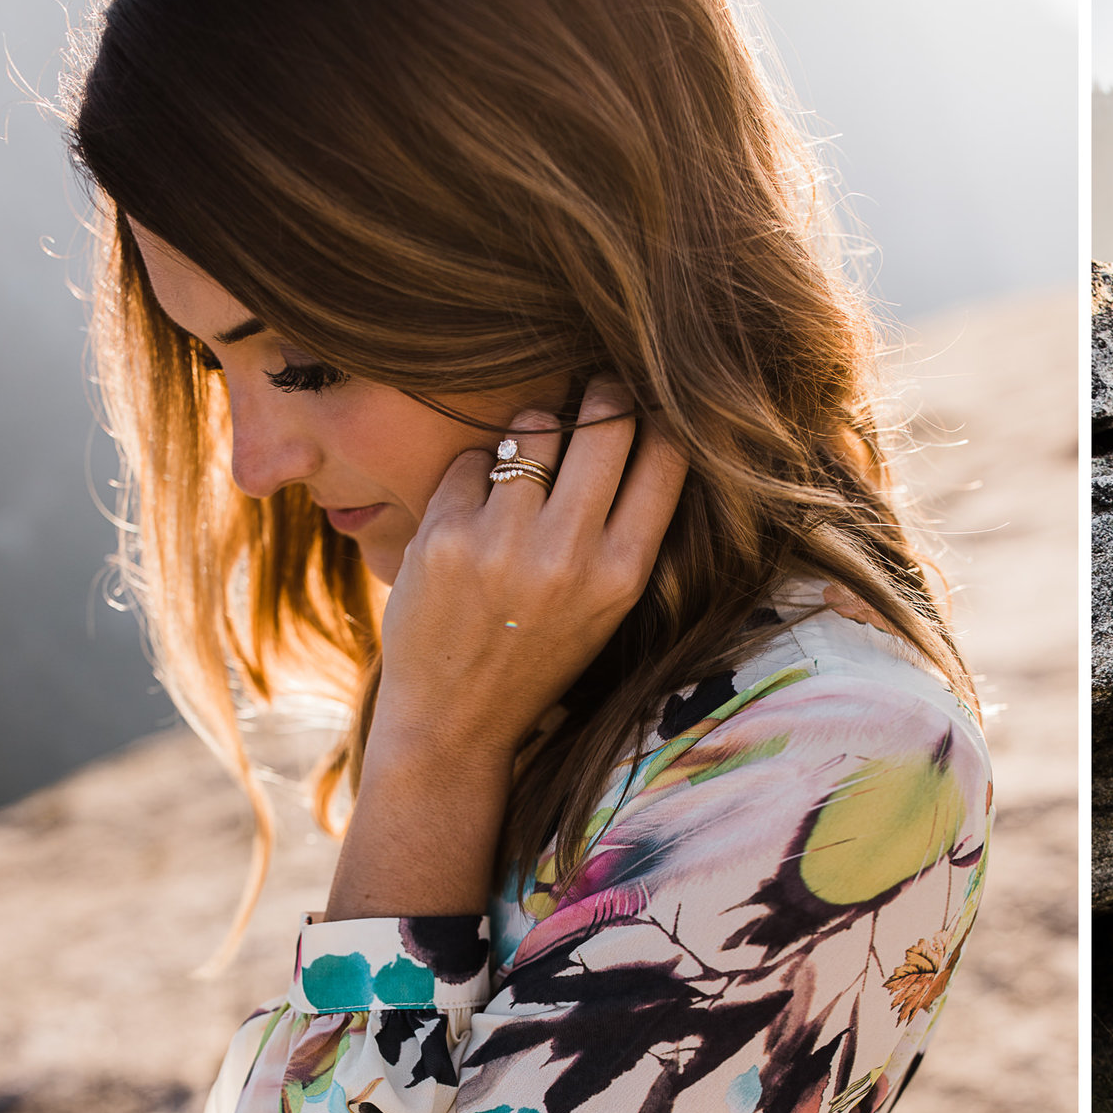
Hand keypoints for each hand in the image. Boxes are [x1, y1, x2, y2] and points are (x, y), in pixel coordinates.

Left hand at [368, 379, 686, 773]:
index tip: (648, 406)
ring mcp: (504, 542)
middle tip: (593, 391)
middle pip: (607, 420)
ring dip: (532, 431)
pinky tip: (474, 512)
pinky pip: (474, 460)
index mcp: (624, 574)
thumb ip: (624, 530)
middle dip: (602, 394)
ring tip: (525, 462)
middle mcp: (571, 555)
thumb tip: (640, 422)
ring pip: (535, 426)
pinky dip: (476, 473)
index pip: (668, 456)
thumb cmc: (539, 655)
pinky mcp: (445, 536)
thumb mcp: (606, 606)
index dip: (662, 416)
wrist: (456, 721)